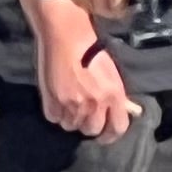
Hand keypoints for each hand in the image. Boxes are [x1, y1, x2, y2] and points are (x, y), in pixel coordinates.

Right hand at [34, 13, 135, 140]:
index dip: (111, 134)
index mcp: (113, 96)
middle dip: (89, 124)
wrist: (66, 37)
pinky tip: (58, 98)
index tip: (105, 134)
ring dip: (71, 118)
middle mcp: (94, 104)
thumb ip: (114, 97)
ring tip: (70, 101)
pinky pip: (54, 118)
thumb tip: (119, 112)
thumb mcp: (111, 75)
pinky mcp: (52, 103)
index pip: (117, 128)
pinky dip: (56, 111)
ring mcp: (71, 106)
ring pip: (71, 126)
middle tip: (85, 113)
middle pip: (91, 130)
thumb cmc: (91, 51)